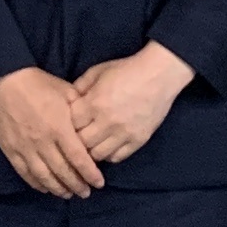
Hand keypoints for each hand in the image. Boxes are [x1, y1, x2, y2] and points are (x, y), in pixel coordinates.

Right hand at [0, 65, 105, 198]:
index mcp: (59, 128)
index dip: (90, 174)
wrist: (5, 80)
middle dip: (77, 185)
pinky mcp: (10, 150)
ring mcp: (25, 148)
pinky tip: (46, 188)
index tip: (99, 183)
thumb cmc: (39, 83)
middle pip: (63, 172)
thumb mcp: (67, 91)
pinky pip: (25, 173)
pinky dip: (37, 184)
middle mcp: (43, 142)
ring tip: (68, 194)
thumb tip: (94, 125)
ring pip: (44, 177)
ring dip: (58, 189)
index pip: (79, 159)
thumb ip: (81, 111)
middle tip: (85, 193)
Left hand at [70, 41, 192, 165]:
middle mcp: (107, 121)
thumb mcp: (98, 71)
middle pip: (82, 143)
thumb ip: (80, 86)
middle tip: (79, 136)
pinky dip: (109, 154)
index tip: (69, 123)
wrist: (159, 74)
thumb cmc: (127, 69)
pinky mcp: (138, 140)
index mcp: (94, 103)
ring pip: (98, 155)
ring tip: (93, 143)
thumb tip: (68, 100)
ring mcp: (124, 133)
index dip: (67, 125)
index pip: (70, 125)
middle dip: (77, 140)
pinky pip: (117, 157)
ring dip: (92, 150)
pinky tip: (108, 145)